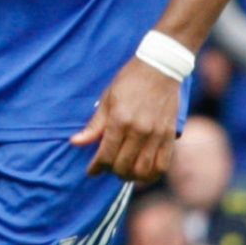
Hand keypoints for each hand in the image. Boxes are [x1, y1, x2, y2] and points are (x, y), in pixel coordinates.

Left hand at [70, 59, 182, 181]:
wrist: (161, 67)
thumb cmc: (130, 81)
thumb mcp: (107, 99)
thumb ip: (94, 125)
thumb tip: (76, 142)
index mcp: (120, 120)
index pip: (105, 156)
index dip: (96, 167)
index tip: (92, 170)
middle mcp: (139, 130)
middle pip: (123, 166)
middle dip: (111, 171)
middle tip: (108, 166)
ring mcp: (156, 134)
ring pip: (142, 170)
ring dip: (131, 176)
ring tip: (125, 171)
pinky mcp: (170, 135)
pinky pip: (162, 165)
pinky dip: (151, 174)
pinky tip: (143, 172)